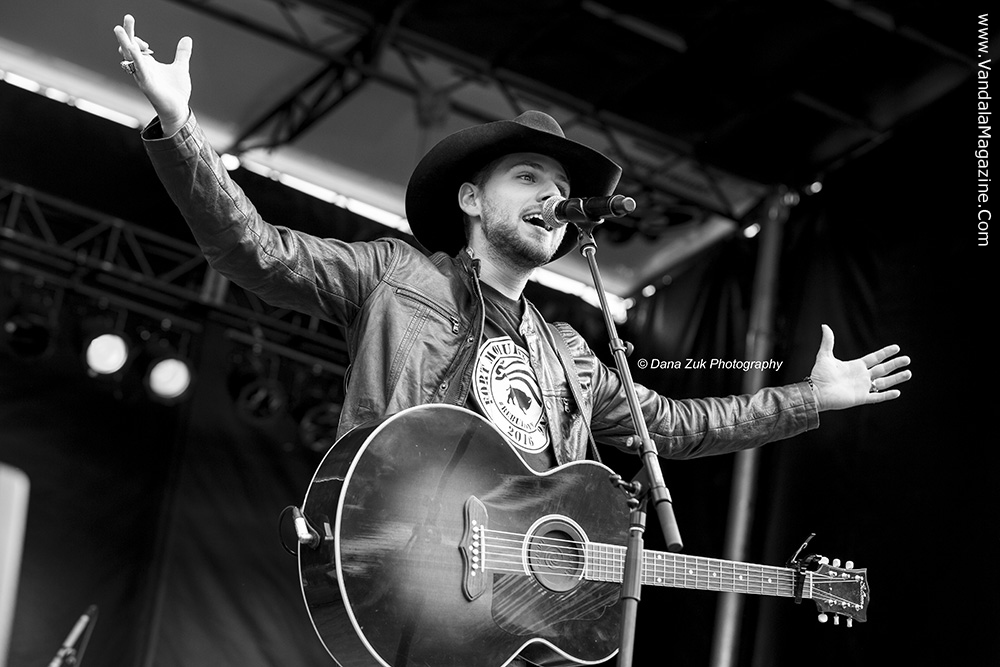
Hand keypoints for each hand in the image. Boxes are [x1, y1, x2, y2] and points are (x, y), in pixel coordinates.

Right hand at [113, 14, 191, 134]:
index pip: (135, 45)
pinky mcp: (148, 86)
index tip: (141, 34)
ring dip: (125, 43)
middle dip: (127, 33)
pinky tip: (134, 50)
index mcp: (148, 63)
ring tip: (119, 29)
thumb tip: (187, 38)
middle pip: (129, 47)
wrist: (179, 110)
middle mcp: (142, 68)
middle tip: (128, 17)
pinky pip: (140, 71)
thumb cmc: (176, 92)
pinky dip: (137, 60)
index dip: (135, 36)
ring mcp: (143, 76)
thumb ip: (182, 53)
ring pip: (130, 57)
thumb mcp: (180, 68)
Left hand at [808, 324, 911, 410]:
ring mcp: (862, 388)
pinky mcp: (860, 398)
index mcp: (856, 366)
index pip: (875, 358)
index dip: (886, 353)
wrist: (815, 392)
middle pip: (883, 369)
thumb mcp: (824, 356)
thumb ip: (828, 342)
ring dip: (896, 378)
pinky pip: (877, 397)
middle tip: (908, 359)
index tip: (897, 348)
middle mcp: (861, 376)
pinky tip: (898, 392)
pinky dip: (887, 395)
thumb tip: (825, 326)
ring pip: (883, 383)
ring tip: (909, 373)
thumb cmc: (819, 375)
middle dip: (895, 364)